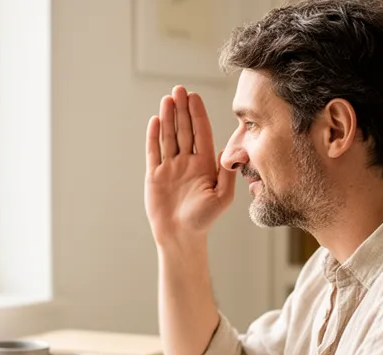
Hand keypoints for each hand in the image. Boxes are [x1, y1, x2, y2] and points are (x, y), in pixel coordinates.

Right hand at [145, 86, 236, 247]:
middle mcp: (187, 162)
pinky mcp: (155, 175)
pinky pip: (154, 151)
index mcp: (205, 165)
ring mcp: (170, 167)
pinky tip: (156, 120)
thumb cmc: (203, 219)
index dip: (197, 115)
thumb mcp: (222, 197)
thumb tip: (229, 152)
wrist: (180, 236)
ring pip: (169, 137)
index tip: (194, 97)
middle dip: (182, 110)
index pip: (201, 133)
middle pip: (184, 130)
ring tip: (167, 99)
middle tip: (179, 90)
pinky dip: (154, 136)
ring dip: (168, 118)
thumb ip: (226, 174)